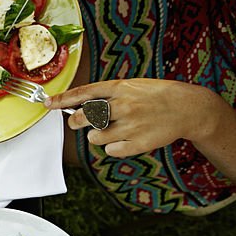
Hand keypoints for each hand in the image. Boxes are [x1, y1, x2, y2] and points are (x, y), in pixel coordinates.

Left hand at [45, 78, 231, 157]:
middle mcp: (123, 105)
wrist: (188, 108)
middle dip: (77, 121)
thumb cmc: (156, 96)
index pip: (84, 93)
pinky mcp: (138, 142)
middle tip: (81, 122)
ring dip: (99, 135)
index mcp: (120, 88)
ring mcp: (131, 124)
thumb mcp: (132, 86)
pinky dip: (113, 147)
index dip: (63, 99)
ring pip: (95, 137)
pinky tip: (126, 138)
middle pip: (84, 117)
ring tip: (115, 129)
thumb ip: (107, 95)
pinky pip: (110, 150)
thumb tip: (79, 106)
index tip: (47, 104)